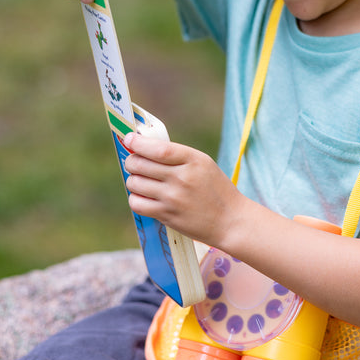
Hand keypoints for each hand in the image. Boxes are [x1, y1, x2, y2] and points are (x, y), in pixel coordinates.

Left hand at [123, 133, 244, 246]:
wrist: (230, 220)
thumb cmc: (216, 188)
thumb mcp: (204, 163)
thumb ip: (177, 155)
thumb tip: (144, 147)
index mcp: (193, 160)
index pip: (158, 149)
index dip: (138, 143)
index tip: (129, 139)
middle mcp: (182, 178)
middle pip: (140, 164)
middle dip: (132, 161)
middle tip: (135, 162)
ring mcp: (173, 198)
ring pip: (134, 183)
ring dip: (133, 179)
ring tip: (142, 180)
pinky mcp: (167, 215)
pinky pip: (137, 203)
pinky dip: (135, 198)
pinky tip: (143, 196)